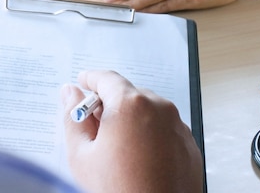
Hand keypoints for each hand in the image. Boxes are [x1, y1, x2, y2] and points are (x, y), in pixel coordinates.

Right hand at [61, 70, 203, 192]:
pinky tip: (136, 158)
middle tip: (92, 126)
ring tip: (115, 149)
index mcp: (131, 104)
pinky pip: (163, 129)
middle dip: (109, 105)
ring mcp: (178, 127)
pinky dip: (148, 135)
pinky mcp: (188, 146)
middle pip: (127, 94)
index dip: (90, 79)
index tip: (82, 83)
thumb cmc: (120, 191)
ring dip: (130, 120)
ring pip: (147, 111)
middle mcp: (159, 108)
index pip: (106, 78)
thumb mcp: (82, 155)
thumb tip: (71, 94)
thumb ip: (73, 117)